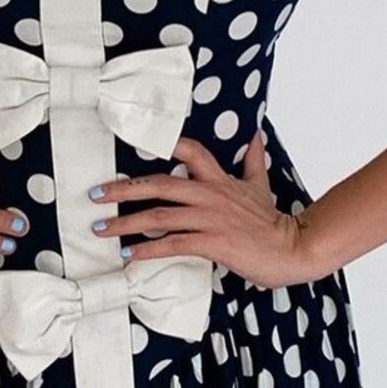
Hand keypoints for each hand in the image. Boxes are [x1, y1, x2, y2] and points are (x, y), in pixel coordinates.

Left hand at [89, 130, 317, 289]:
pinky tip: (128, 254)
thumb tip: (254, 133)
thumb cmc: (271, 220)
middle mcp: (209, 194)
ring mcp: (209, 219)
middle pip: (159, 184)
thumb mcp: (260, 182)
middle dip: (123, 189)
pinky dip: (147, 250)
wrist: (291, 248)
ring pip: (159, 216)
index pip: (189, 150)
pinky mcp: (211, 243)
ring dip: (126, 222)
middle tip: (95, 194)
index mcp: (218, 179)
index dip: (161, 143)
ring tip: (101, 228)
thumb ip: (253, 158)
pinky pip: (172, 244)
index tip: (130, 143)